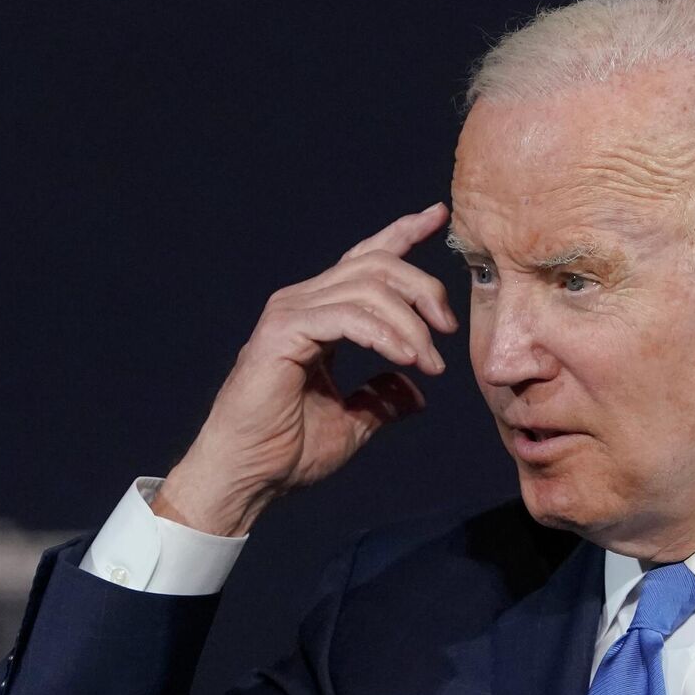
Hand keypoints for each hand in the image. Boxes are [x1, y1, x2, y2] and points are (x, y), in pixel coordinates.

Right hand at [153, 202, 457, 535]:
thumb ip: (382, 398)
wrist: (245, 479)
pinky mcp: (282, 332)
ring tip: (431, 362)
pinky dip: (385, 334)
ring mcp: (289, 313)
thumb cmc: (285, 453)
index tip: (437, 215)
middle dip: (423, 287)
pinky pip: (348, 316)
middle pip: (377, 265)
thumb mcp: (352, 422)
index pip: (366, 259)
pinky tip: (407, 358)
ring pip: (368, 287)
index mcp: (319, 314)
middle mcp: (302, 302)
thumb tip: (416, 389)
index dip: (403, 233)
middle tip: (448, 328)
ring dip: (411, 323)